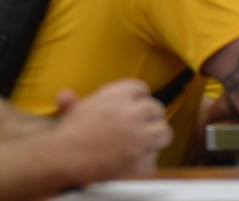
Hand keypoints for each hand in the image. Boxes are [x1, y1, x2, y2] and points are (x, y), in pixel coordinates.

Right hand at [52, 79, 172, 183]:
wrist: (60, 158)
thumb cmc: (65, 135)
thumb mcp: (71, 112)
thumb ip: (74, 102)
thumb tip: (65, 95)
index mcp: (117, 95)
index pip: (141, 88)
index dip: (138, 99)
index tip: (135, 106)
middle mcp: (132, 112)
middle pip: (156, 109)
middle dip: (149, 118)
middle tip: (141, 127)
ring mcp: (138, 136)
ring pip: (163, 132)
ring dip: (156, 139)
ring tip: (144, 144)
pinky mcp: (139, 158)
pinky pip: (153, 160)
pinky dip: (144, 164)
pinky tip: (133, 163)